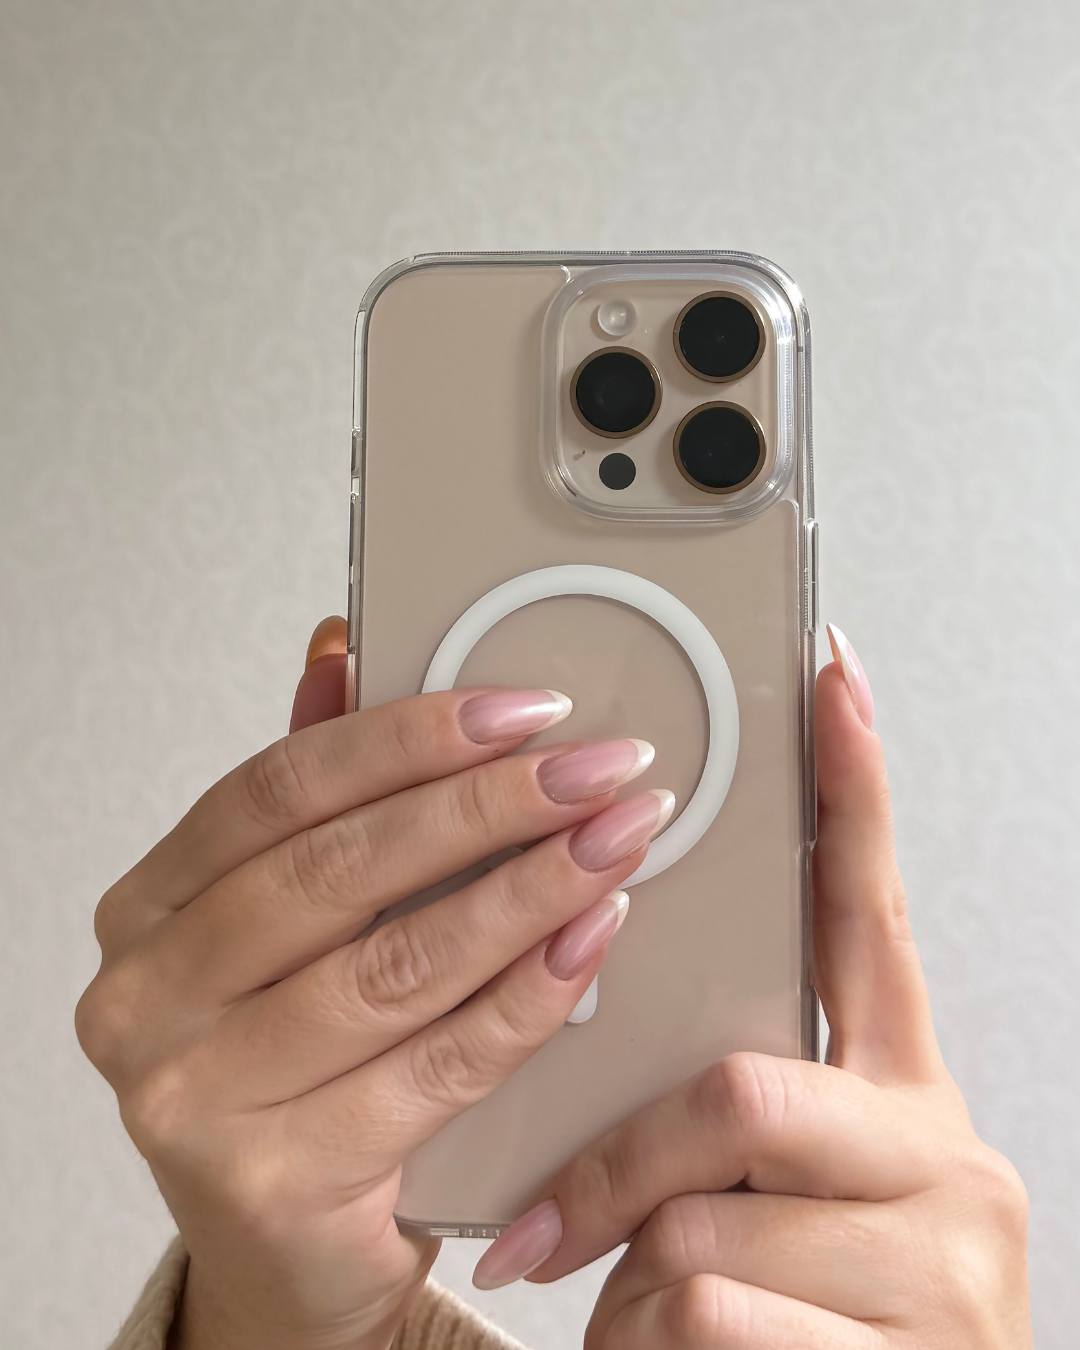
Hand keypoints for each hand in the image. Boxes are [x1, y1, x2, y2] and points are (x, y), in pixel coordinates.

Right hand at [76, 617, 672, 1349]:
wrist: (288, 1253)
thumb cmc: (296, 1063)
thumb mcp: (288, 926)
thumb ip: (310, 797)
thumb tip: (339, 647)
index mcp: (146, 907)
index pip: (278, 790)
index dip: (407, 737)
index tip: (525, 709)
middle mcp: (146, 997)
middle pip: (340, 869)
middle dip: (487, 807)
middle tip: (595, 768)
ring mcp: (194, 1098)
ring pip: (394, 965)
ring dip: (525, 891)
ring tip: (614, 839)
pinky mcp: (274, 1182)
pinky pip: (435, 1067)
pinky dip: (525, 996)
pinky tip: (589, 941)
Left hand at [472, 626, 1032, 1348]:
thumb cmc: (776, 1323)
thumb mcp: (741, 1193)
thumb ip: (697, 1099)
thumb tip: (591, 986)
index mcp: (899, 1094)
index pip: (873, 915)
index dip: (853, 792)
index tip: (831, 673)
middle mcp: (944, 1154)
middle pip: (744, 1090)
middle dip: (622, 1165)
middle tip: (553, 1226)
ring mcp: (946, 1259)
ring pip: (706, 1219)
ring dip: (630, 1279)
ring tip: (640, 1325)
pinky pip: (709, 1312)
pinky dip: (641, 1348)